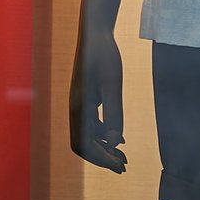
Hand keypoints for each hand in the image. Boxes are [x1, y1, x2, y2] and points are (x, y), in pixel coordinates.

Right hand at [69, 11, 127, 171]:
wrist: (95, 34)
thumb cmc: (105, 56)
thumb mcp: (113, 84)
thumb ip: (114, 113)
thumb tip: (114, 142)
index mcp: (79, 107)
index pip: (84, 145)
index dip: (102, 159)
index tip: (121, 166)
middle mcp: (75, 109)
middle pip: (83, 145)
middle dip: (102, 158)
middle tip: (125, 166)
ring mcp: (79, 104)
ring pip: (87, 136)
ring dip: (104, 149)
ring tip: (124, 157)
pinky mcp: (85, 99)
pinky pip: (91, 125)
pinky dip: (103, 136)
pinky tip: (118, 139)